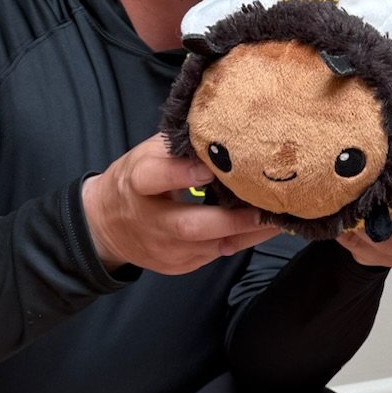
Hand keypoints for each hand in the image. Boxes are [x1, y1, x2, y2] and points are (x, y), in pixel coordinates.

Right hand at [82, 137, 276, 274]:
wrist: (107, 226)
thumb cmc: (137, 180)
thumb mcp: (148, 154)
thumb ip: (180, 144)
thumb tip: (223, 127)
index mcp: (138, 183)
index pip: (154, 177)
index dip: (182, 173)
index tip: (212, 169)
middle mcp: (150, 221)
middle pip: (190, 225)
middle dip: (232, 219)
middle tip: (268, 207)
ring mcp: (165, 248)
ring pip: (212, 246)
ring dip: (250, 232)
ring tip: (283, 216)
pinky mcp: (179, 265)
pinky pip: (217, 254)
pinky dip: (244, 241)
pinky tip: (268, 228)